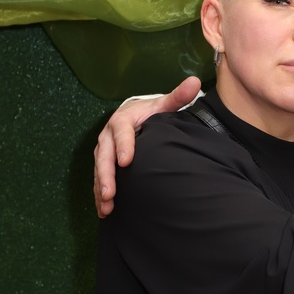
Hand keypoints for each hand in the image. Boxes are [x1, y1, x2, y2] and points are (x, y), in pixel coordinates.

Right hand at [93, 76, 201, 216]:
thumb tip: (195, 81)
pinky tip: (104, 211)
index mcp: (123, 119)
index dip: (123, 146)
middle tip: (111, 193)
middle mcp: (109, 135)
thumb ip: (178, 96)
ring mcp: (104, 151)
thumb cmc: (152, 114)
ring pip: (99, 170)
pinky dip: (99, 196)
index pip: (121, 131)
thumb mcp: (163, 105)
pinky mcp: (104, 164)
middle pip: (104, 155)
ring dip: (101, 189)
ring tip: (106, 207)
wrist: (136, 118)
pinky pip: (99, 180)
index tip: (127, 161)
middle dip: (106, 175)